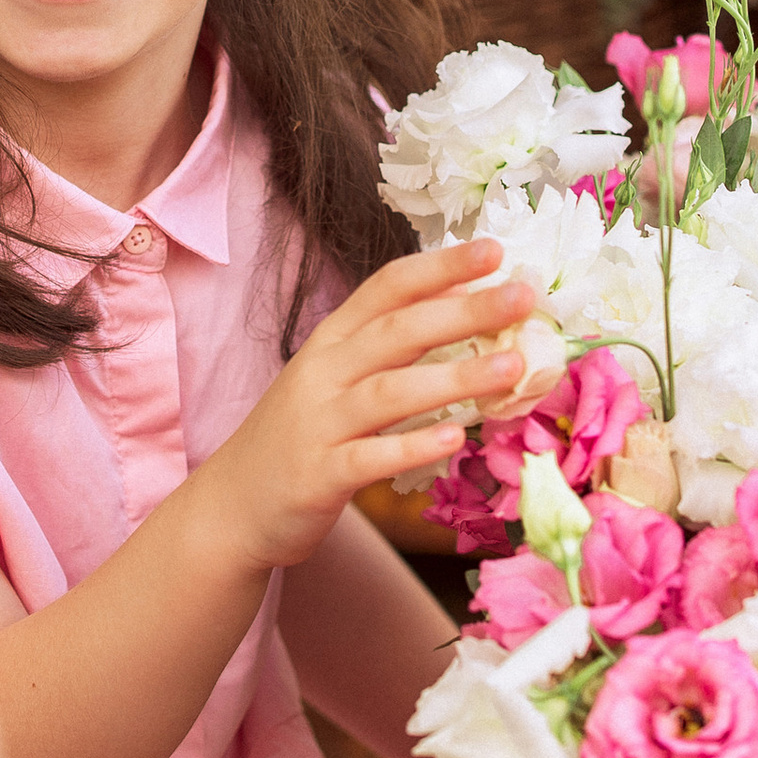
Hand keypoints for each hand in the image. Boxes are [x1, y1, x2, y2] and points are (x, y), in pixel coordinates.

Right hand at [195, 239, 537, 575]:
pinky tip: (453, 441)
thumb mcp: (336, 379)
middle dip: (464, 310)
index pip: (388, 287)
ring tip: (512, 368)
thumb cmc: (302, 436)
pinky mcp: (318, 475)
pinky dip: (412, 445)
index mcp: (333, 340)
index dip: (440, 266)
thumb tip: (469, 314)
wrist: (234, 507)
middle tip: (523, 296)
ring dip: (455, 377)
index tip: (494, 250)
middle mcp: (323, 371)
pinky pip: (370, 457)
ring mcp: (319, 423)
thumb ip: (391, 350)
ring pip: (391, 391)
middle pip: (398, 330)